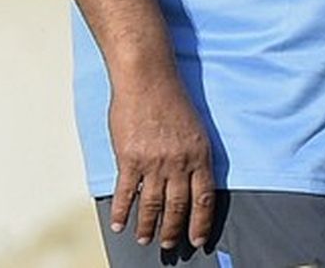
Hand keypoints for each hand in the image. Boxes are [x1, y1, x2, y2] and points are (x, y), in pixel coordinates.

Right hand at [107, 72, 215, 250]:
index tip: (198, 238)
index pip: (204, 198)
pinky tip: (119, 223)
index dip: (201, 222)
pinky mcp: (130, 158)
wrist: (148, 79)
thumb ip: (193, 155)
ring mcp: (154, 162)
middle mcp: (179, 162)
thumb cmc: (172, 98)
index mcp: (199, 154)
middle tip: (169, 245)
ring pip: (152, 205)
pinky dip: (122, 211)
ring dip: (148, 225)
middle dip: (174, 230)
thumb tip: (193, 181)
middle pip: (178, 206)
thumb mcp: (195, 127)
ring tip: (145, 238)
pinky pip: (126, 193)